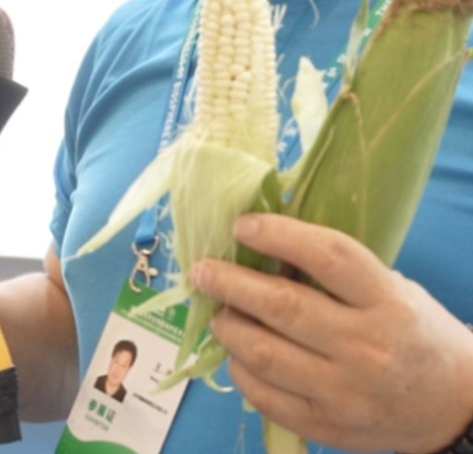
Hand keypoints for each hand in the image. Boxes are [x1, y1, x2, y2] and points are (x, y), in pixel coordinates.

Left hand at [191, 213, 472, 453]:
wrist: (450, 407)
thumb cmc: (412, 333)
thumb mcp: (392, 291)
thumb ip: (336, 275)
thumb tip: (263, 251)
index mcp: (388, 303)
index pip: (329, 257)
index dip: (279, 235)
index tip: (242, 225)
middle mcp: (367, 348)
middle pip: (283, 306)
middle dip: (230, 283)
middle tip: (202, 270)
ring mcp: (344, 392)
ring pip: (263, 353)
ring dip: (228, 327)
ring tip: (218, 311)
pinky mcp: (324, 425)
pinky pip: (263, 394)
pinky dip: (240, 368)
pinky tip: (237, 352)